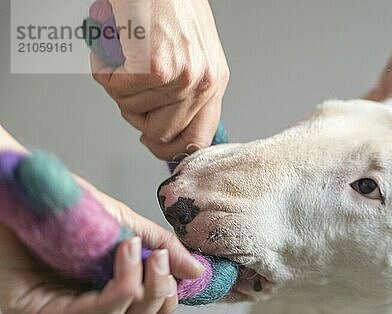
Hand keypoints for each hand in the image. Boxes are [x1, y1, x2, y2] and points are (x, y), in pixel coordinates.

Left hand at [0, 182, 203, 313]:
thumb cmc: (65, 205)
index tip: (180, 268)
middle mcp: (76, 311)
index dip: (167, 300)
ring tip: (148, 253)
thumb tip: (195, 270)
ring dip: (143, 288)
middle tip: (165, 259)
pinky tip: (128, 253)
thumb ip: (157, 247)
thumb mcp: (123, 224)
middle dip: (160, 296)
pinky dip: (121, 285)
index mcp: (96, 294)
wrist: (21, 185)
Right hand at [91, 0, 229, 159]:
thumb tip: (172, 127)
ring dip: (120, 86)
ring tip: (128, 54)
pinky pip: (114, 90)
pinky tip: (118, 46)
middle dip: (137, 114)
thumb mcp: (197, 52)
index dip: (172, 150)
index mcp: (215, 81)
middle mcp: (201, 83)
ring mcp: (178, 79)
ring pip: (132, 111)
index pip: (198, 140)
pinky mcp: (151, 69)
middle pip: (160, 133)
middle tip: (131, 85)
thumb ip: (189, 90)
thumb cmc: (171, 5)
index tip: (153, 144)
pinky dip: (105, 69)